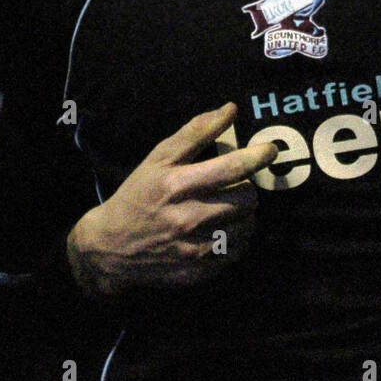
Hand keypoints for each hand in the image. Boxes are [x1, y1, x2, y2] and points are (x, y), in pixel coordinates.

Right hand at [66, 103, 276, 294]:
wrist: (110, 247)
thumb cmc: (138, 195)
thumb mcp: (158, 158)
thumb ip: (195, 132)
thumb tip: (230, 109)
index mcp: (177, 184)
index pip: (232, 168)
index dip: (258, 156)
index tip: (270, 150)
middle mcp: (187, 217)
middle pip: (247, 198)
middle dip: (246, 188)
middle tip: (233, 186)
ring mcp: (194, 248)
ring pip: (247, 226)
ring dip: (243, 215)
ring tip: (226, 209)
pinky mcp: (199, 271)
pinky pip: (237, 252)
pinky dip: (235, 239)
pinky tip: (219, 231)